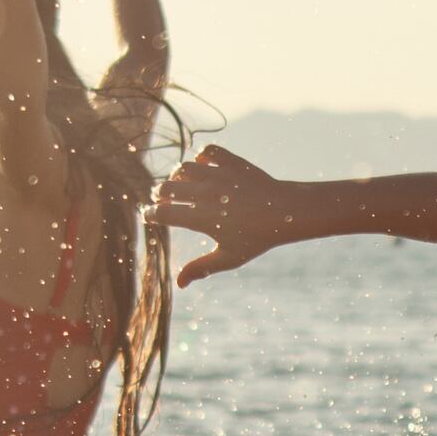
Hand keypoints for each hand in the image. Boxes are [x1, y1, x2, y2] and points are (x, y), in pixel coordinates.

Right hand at [145, 142, 292, 282]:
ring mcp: (218, 175)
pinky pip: (207, 151)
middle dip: (159, 195)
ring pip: (183, 168)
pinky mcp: (231, 162)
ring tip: (180, 184)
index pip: (162, 214)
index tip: (149, 217)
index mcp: (201, 218)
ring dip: (177, 176)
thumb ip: (201, 268)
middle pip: (166, 188)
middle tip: (163, 200)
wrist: (286, 213)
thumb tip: (179, 284)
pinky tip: (203, 167)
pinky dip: (201, 156)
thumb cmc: (257, 239)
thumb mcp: (229, 258)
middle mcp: (205, 194)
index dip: (150, 215)